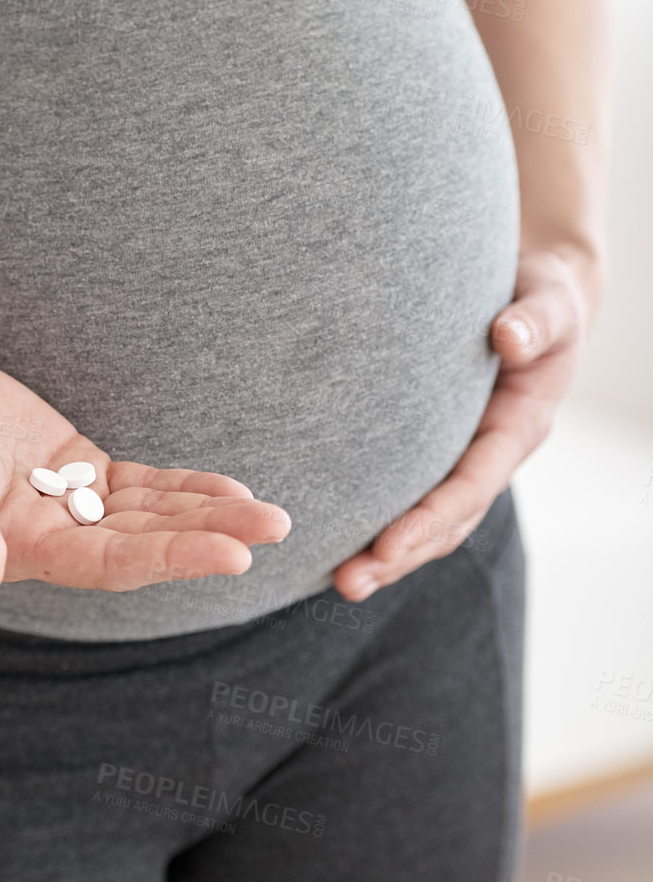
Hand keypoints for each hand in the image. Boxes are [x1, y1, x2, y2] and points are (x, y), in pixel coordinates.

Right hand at [0, 323, 290, 596]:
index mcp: (13, 548)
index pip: (107, 563)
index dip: (169, 558)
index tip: (229, 553)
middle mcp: (47, 536)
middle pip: (143, 544)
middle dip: (209, 537)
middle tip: (276, 529)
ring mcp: (64, 502)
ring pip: (149, 516)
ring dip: (209, 516)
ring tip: (272, 516)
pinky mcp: (72, 466)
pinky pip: (139, 485)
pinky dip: (183, 489)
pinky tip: (229, 491)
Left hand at [333, 248, 598, 599]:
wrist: (534, 301)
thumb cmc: (541, 299)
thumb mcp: (549, 302)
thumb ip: (536, 320)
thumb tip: (509, 337)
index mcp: (517, 428)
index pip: (470, 486)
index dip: (430, 519)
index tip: (388, 546)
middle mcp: (488, 455)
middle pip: (446, 522)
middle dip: (399, 557)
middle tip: (347, 582)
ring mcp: (463, 459)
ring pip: (427, 521)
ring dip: (385, 556)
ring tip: (338, 582)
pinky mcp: (435, 453)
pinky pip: (408, 496)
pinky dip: (376, 524)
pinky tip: (333, 544)